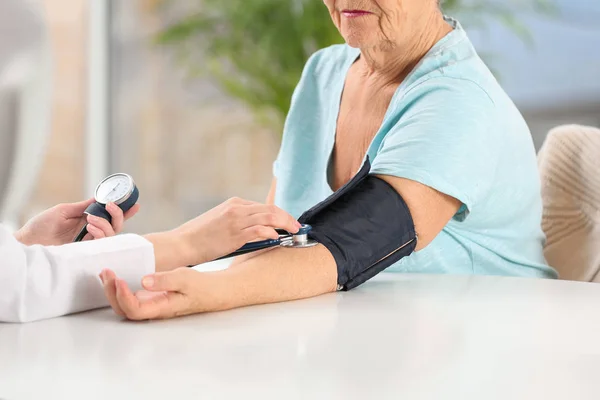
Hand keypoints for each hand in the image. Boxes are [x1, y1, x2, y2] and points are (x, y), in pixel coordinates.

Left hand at [14, 199, 140, 245]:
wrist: (28, 240)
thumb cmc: (42, 225)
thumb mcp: (64, 210)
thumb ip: (83, 206)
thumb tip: (99, 198)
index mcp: (88, 219)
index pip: (110, 216)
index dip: (125, 211)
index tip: (135, 204)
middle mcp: (91, 231)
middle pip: (116, 225)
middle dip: (118, 215)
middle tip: (110, 206)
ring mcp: (89, 241)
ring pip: (111, 234)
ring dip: (105, 224)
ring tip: (90, 220)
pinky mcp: (85, 250)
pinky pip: (101, 243)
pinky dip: (100, 234)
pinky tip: (90, 228)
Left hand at [99, 268, 208, 319]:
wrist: (213, 291)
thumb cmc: (202, 287)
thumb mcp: (186, 278)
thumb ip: (165, 280)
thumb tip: (144, 281)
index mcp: (161, 308)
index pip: (134, 310)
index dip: (122, 297)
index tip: (118, 279)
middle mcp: (153, 310)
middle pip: (124, 309)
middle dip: (111, 292)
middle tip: (106, 272)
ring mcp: (151, 305)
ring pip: (125, 305)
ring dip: (112, 290)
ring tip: (106, 273)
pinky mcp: (152, 298)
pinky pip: (130, 297)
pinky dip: (119, 288)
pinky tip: (117, 276)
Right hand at [163, 197, 300, 266]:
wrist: (181, 244)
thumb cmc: (199, 238)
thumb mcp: (220, 222)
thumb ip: (238, 222)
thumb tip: (259, 231)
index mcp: (234, 204)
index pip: (264, 206)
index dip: (280, 214)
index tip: (289, 222)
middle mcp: (236, 208)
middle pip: (271, 209)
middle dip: (287, 217)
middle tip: (298, 227)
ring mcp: (236, 220)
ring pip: (269, 217)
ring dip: (285, 224)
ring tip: (294, 232)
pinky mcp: (234, 234)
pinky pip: (260, 230)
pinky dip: (272, 233)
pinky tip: (278, 238)